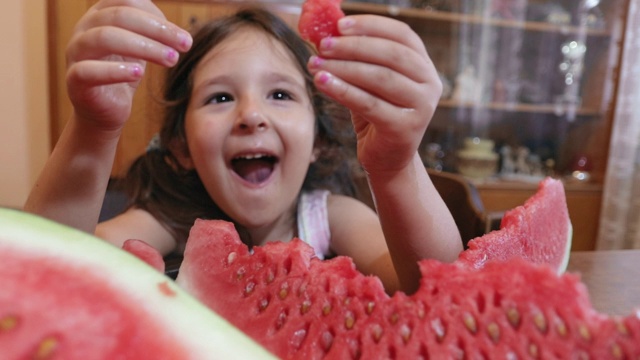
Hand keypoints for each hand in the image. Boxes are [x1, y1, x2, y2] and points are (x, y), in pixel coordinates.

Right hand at [65, 0, 191, 131]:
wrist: (105, 109)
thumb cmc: (125, 71)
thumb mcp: (142, 46)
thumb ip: (154, 31)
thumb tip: (177, 31)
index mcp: (101, 14)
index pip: (127, 1)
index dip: (157, 16)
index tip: (184, 38)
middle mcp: (84, 27)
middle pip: (119, 15)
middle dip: (157, 30)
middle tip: (185, 46)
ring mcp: (76, 52)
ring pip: (104, 37)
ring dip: (144, 47)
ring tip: (171, 59)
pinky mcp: (74, 79)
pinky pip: (88, 70)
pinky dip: (115, 70)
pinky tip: (139, 73)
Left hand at [308, 15, 441, 174]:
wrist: (387, 158)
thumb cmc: (376, 114)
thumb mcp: (368, 83)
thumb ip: (356, 58)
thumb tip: (325, 31)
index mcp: (424, 65)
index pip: (402, 34)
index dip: (371, 25)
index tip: (340, 25)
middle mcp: (430, 83)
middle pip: (391, 54)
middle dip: (353, 47)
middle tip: (323, 46)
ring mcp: (421, 107)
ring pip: (380, 78)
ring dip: (344, 68)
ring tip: (315, 65)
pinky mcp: (405, 128)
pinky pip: (370, 104)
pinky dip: (343, 91)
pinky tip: (322, 83)